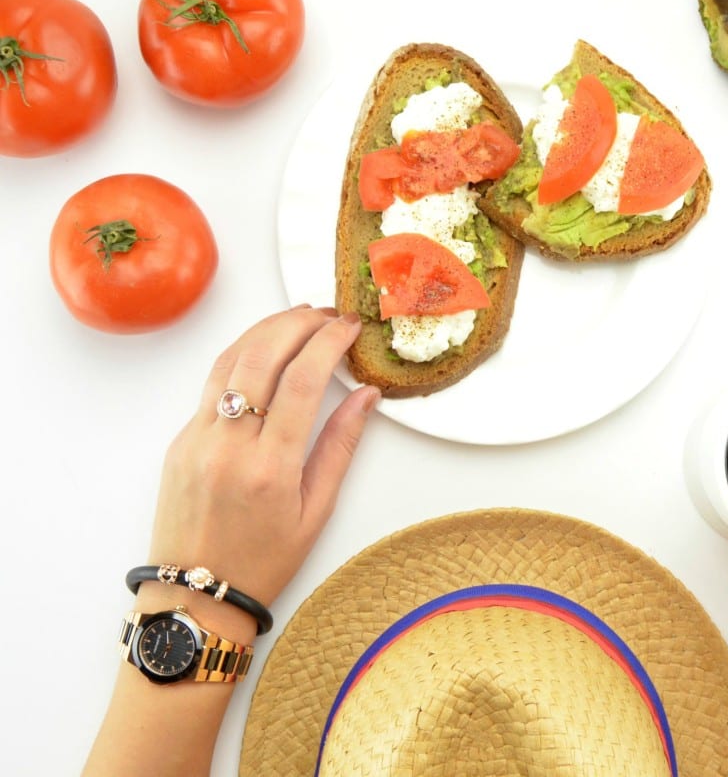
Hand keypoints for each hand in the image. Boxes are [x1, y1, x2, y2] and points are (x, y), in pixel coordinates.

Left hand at [141, 306, 380, 637]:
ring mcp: (196, 439)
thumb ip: (341, 447)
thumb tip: (367, 395)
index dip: (329, 342)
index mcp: (270, 468)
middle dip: (298, 323)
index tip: (349, 326)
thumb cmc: (264, 561)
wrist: (196, 594)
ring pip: (229, 360)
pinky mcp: (179, 439)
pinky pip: (212, 383)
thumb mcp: (316, 510)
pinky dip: (241, 354)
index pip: (302, 380)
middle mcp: (228, 446)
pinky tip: (265, 348)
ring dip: (266, 329)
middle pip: (262, 357)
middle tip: (327, 314)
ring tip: (298, 318)